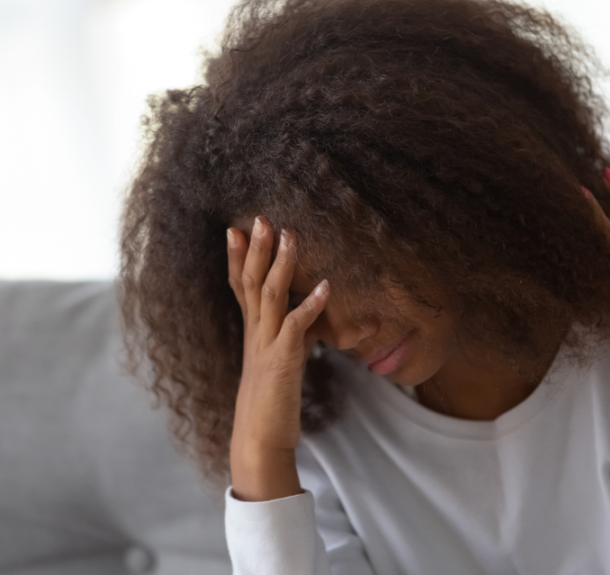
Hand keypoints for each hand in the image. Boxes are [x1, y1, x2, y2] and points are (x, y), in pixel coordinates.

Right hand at [226, 216, 328, 500]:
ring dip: (281, 264)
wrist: (259, 440)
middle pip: (250, 283)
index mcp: (252, 333)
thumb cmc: (270, 404)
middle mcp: (255, 334)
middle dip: (255, 248)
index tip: (236, 228)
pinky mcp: (282, 361)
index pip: (240, 287)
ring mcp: (266, 346)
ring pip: (270, 296)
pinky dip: (310, 305)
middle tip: (260, 217)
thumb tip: (304, 323)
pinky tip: (326, 287)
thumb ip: (288, 340)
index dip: (236, 257)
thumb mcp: (277, 364)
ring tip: (291, 235)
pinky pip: (296, 327)